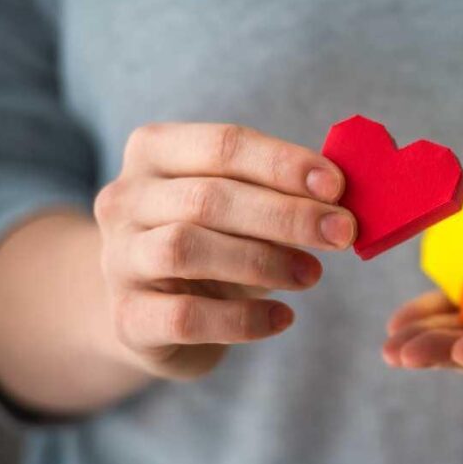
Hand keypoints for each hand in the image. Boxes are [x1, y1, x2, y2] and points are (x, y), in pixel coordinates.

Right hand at [94, 123, 355, 378]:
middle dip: (285, 215)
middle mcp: (125, 198)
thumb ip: (281, 193)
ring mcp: (119, 259)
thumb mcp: (241, 207)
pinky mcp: (127, 318)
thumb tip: (343, 199)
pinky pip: (186, 317)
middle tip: (342, 233)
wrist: (150, 314)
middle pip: (208, 198)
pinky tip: (282, 318)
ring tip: (313, 274)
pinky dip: (242, 318)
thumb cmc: (212, 244)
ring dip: (263, 261)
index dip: (283, 164)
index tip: (337, 187)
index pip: (223, 145)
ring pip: (186, 250)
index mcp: (155, 152)